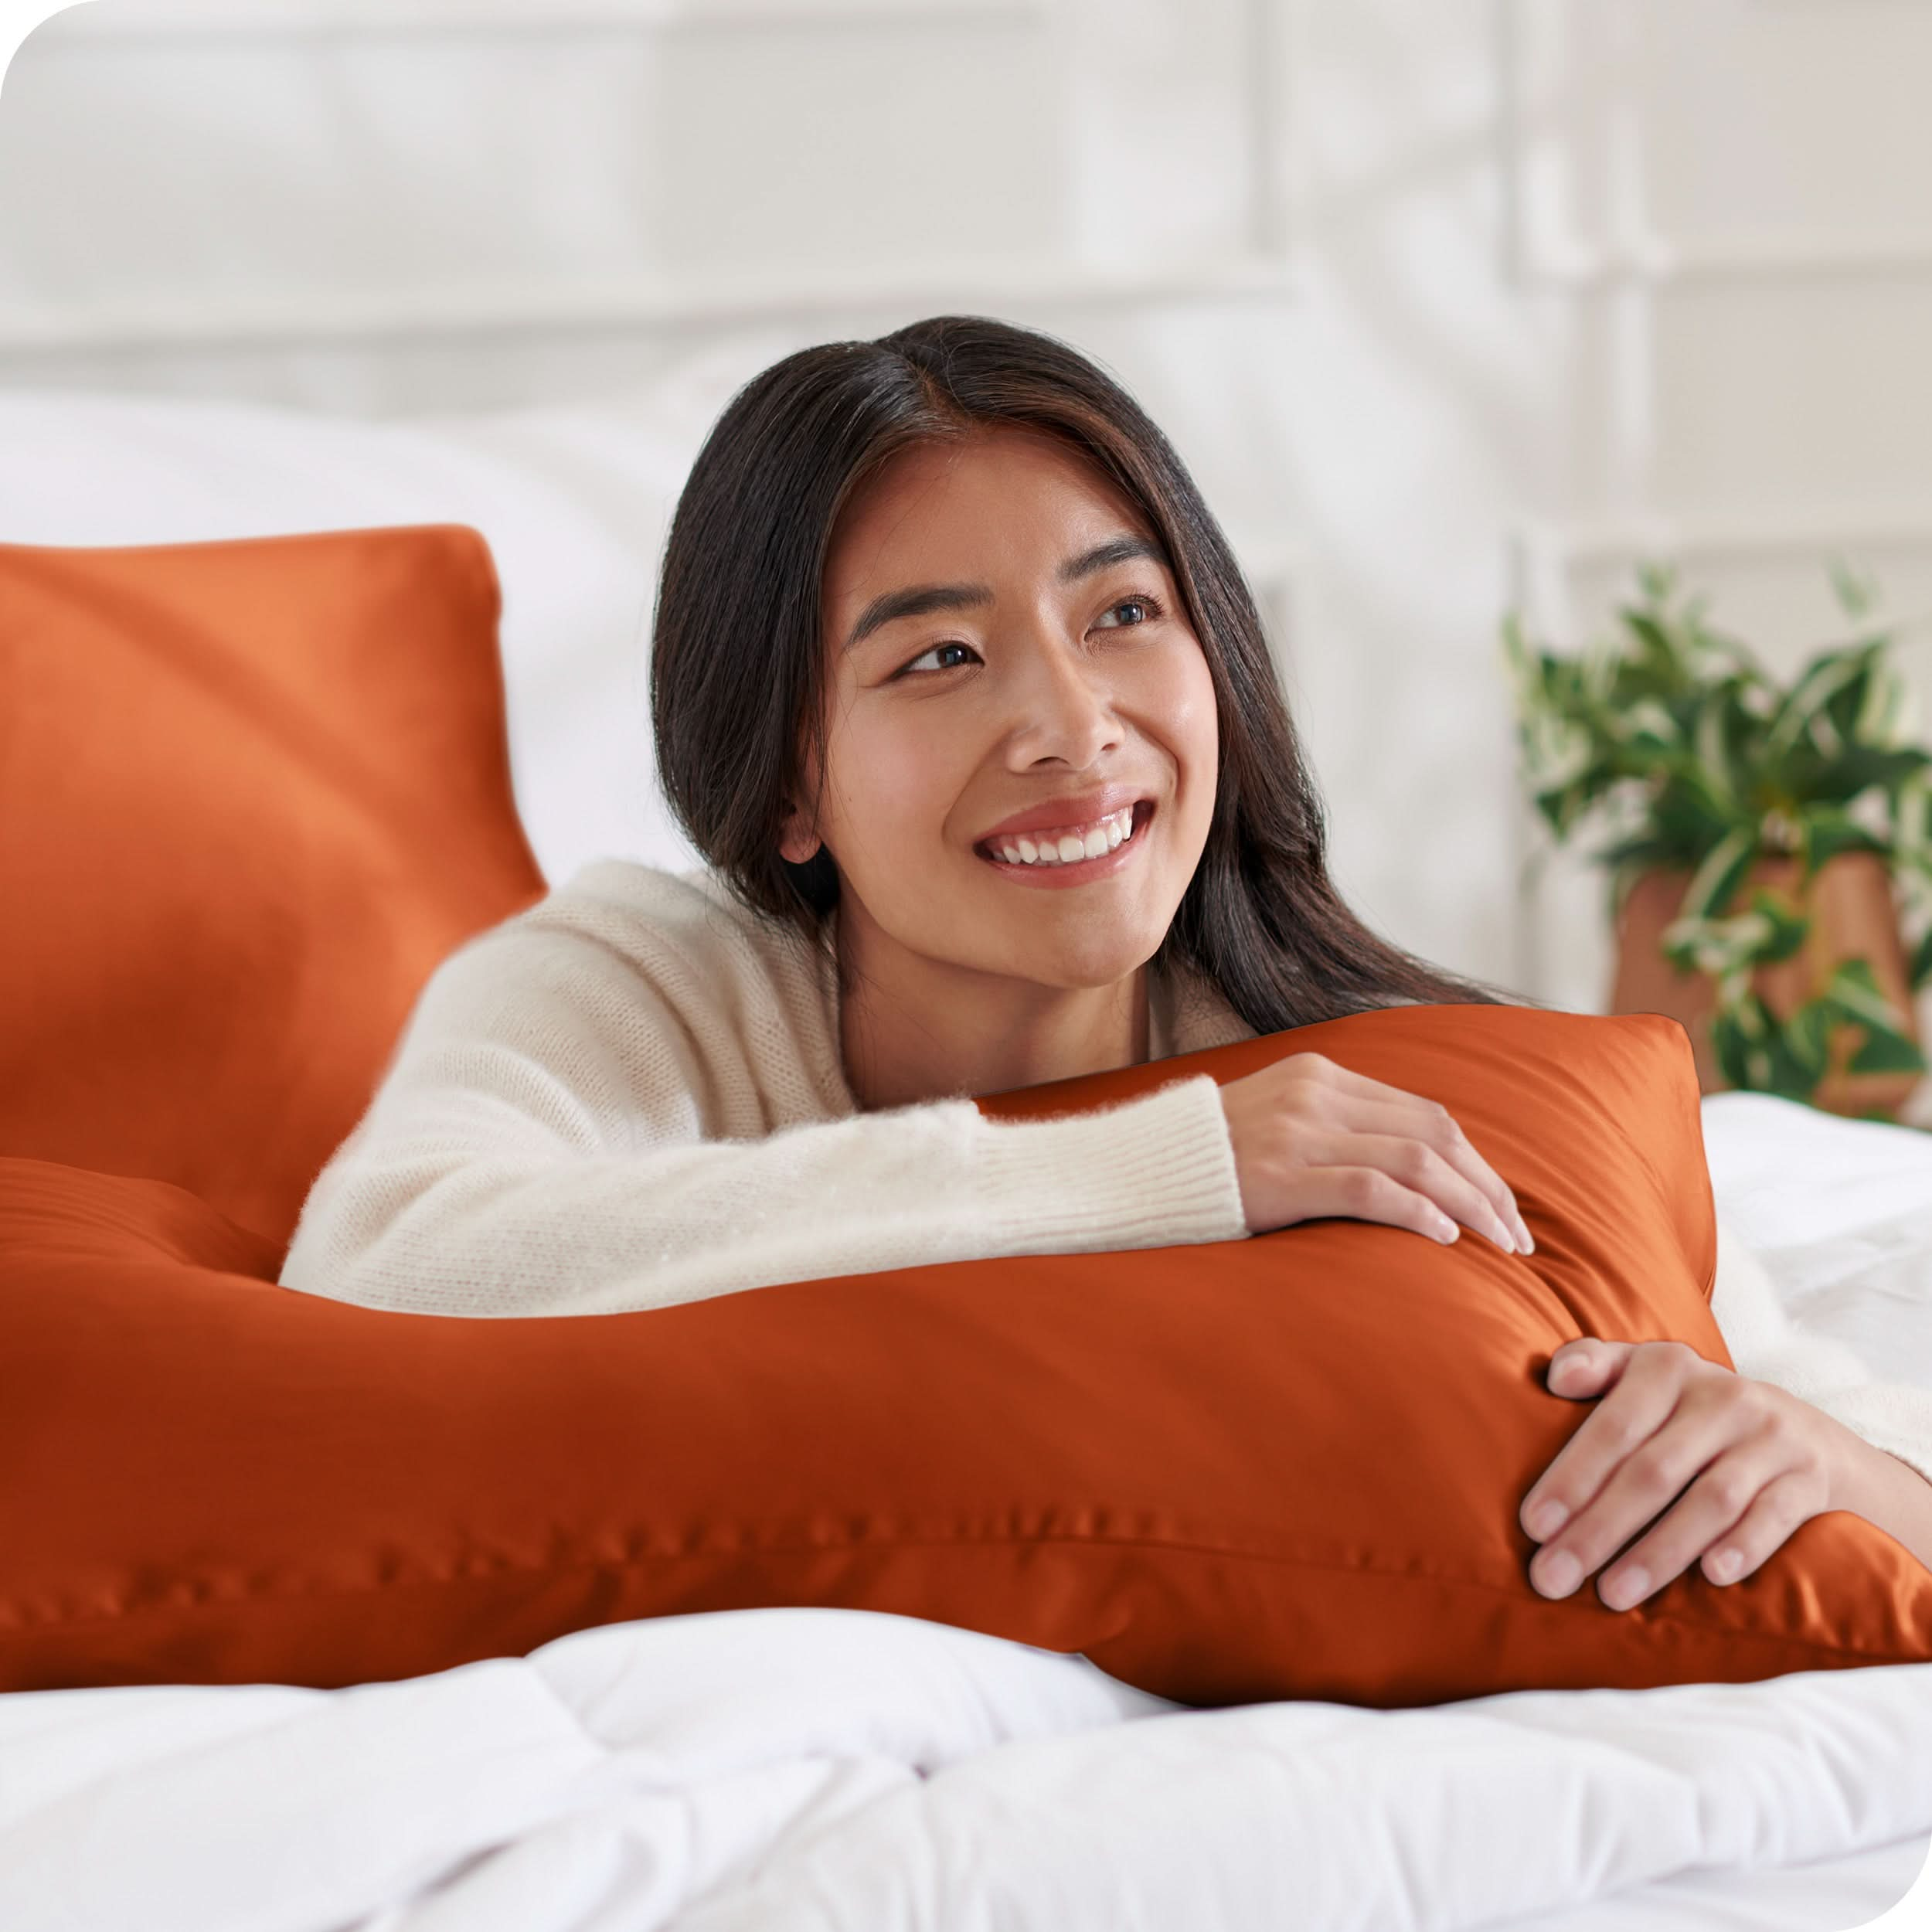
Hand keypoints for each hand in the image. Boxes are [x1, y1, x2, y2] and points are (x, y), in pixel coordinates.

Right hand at [1217, 1051, 1531, 1252]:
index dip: (1476, 1161)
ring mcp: (1297, 1133)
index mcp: (1320, 1075)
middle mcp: (1315, 1095)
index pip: (1425, 1113)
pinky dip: (1418, 1212)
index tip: (1502, 1205)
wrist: (1135, 1170)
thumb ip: (1336, 1130)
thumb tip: (1409, 1169)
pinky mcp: (1280, 1176)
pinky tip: (1445, 1239)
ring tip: (1499, 1245)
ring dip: (1470, 1205)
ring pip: (1414, 1160)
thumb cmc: (1212, 1162)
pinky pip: (1370, 1189)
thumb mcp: (1278, 1124)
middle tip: (1517, 1237)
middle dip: (1487, 1187)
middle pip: (1433, 1134)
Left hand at [1520, 1337, 1856, 1610]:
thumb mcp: (1646, 1374)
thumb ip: (1596, 1365)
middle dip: (1598, 1529)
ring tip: (1612, 1595)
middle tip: (1553, 1578)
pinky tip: (1711, 1577)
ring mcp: (1770, 1438)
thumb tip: (1556, 1377)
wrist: (1803, 1431)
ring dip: (1658, 1552)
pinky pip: (1774, 1515)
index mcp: (1668, 1367)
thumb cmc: (1692, 1410)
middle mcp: (1722, 1397)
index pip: (1613, 1426)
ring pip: (1710, 1500)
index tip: (1533, 1527)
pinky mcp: (1808, 1478)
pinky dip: (1743, 1545)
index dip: (1572, 1477)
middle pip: (1653, 1471)